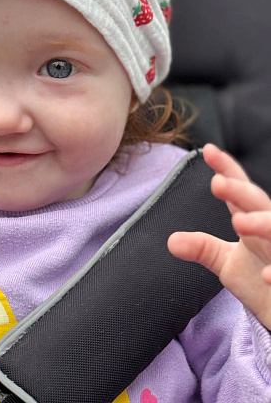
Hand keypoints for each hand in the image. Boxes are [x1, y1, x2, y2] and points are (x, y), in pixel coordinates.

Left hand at [168, 143, 270, 329]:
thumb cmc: (261, 281)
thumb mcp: (227, 263)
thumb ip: (202, 248)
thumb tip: (171, 241)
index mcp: (254, 222)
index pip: (241, 191)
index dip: (227, 169)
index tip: (208, 150)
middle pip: (259, 204)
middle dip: (240, 192)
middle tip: (217, 182)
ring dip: (263, 224)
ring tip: (239, 222)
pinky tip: (266, 277)